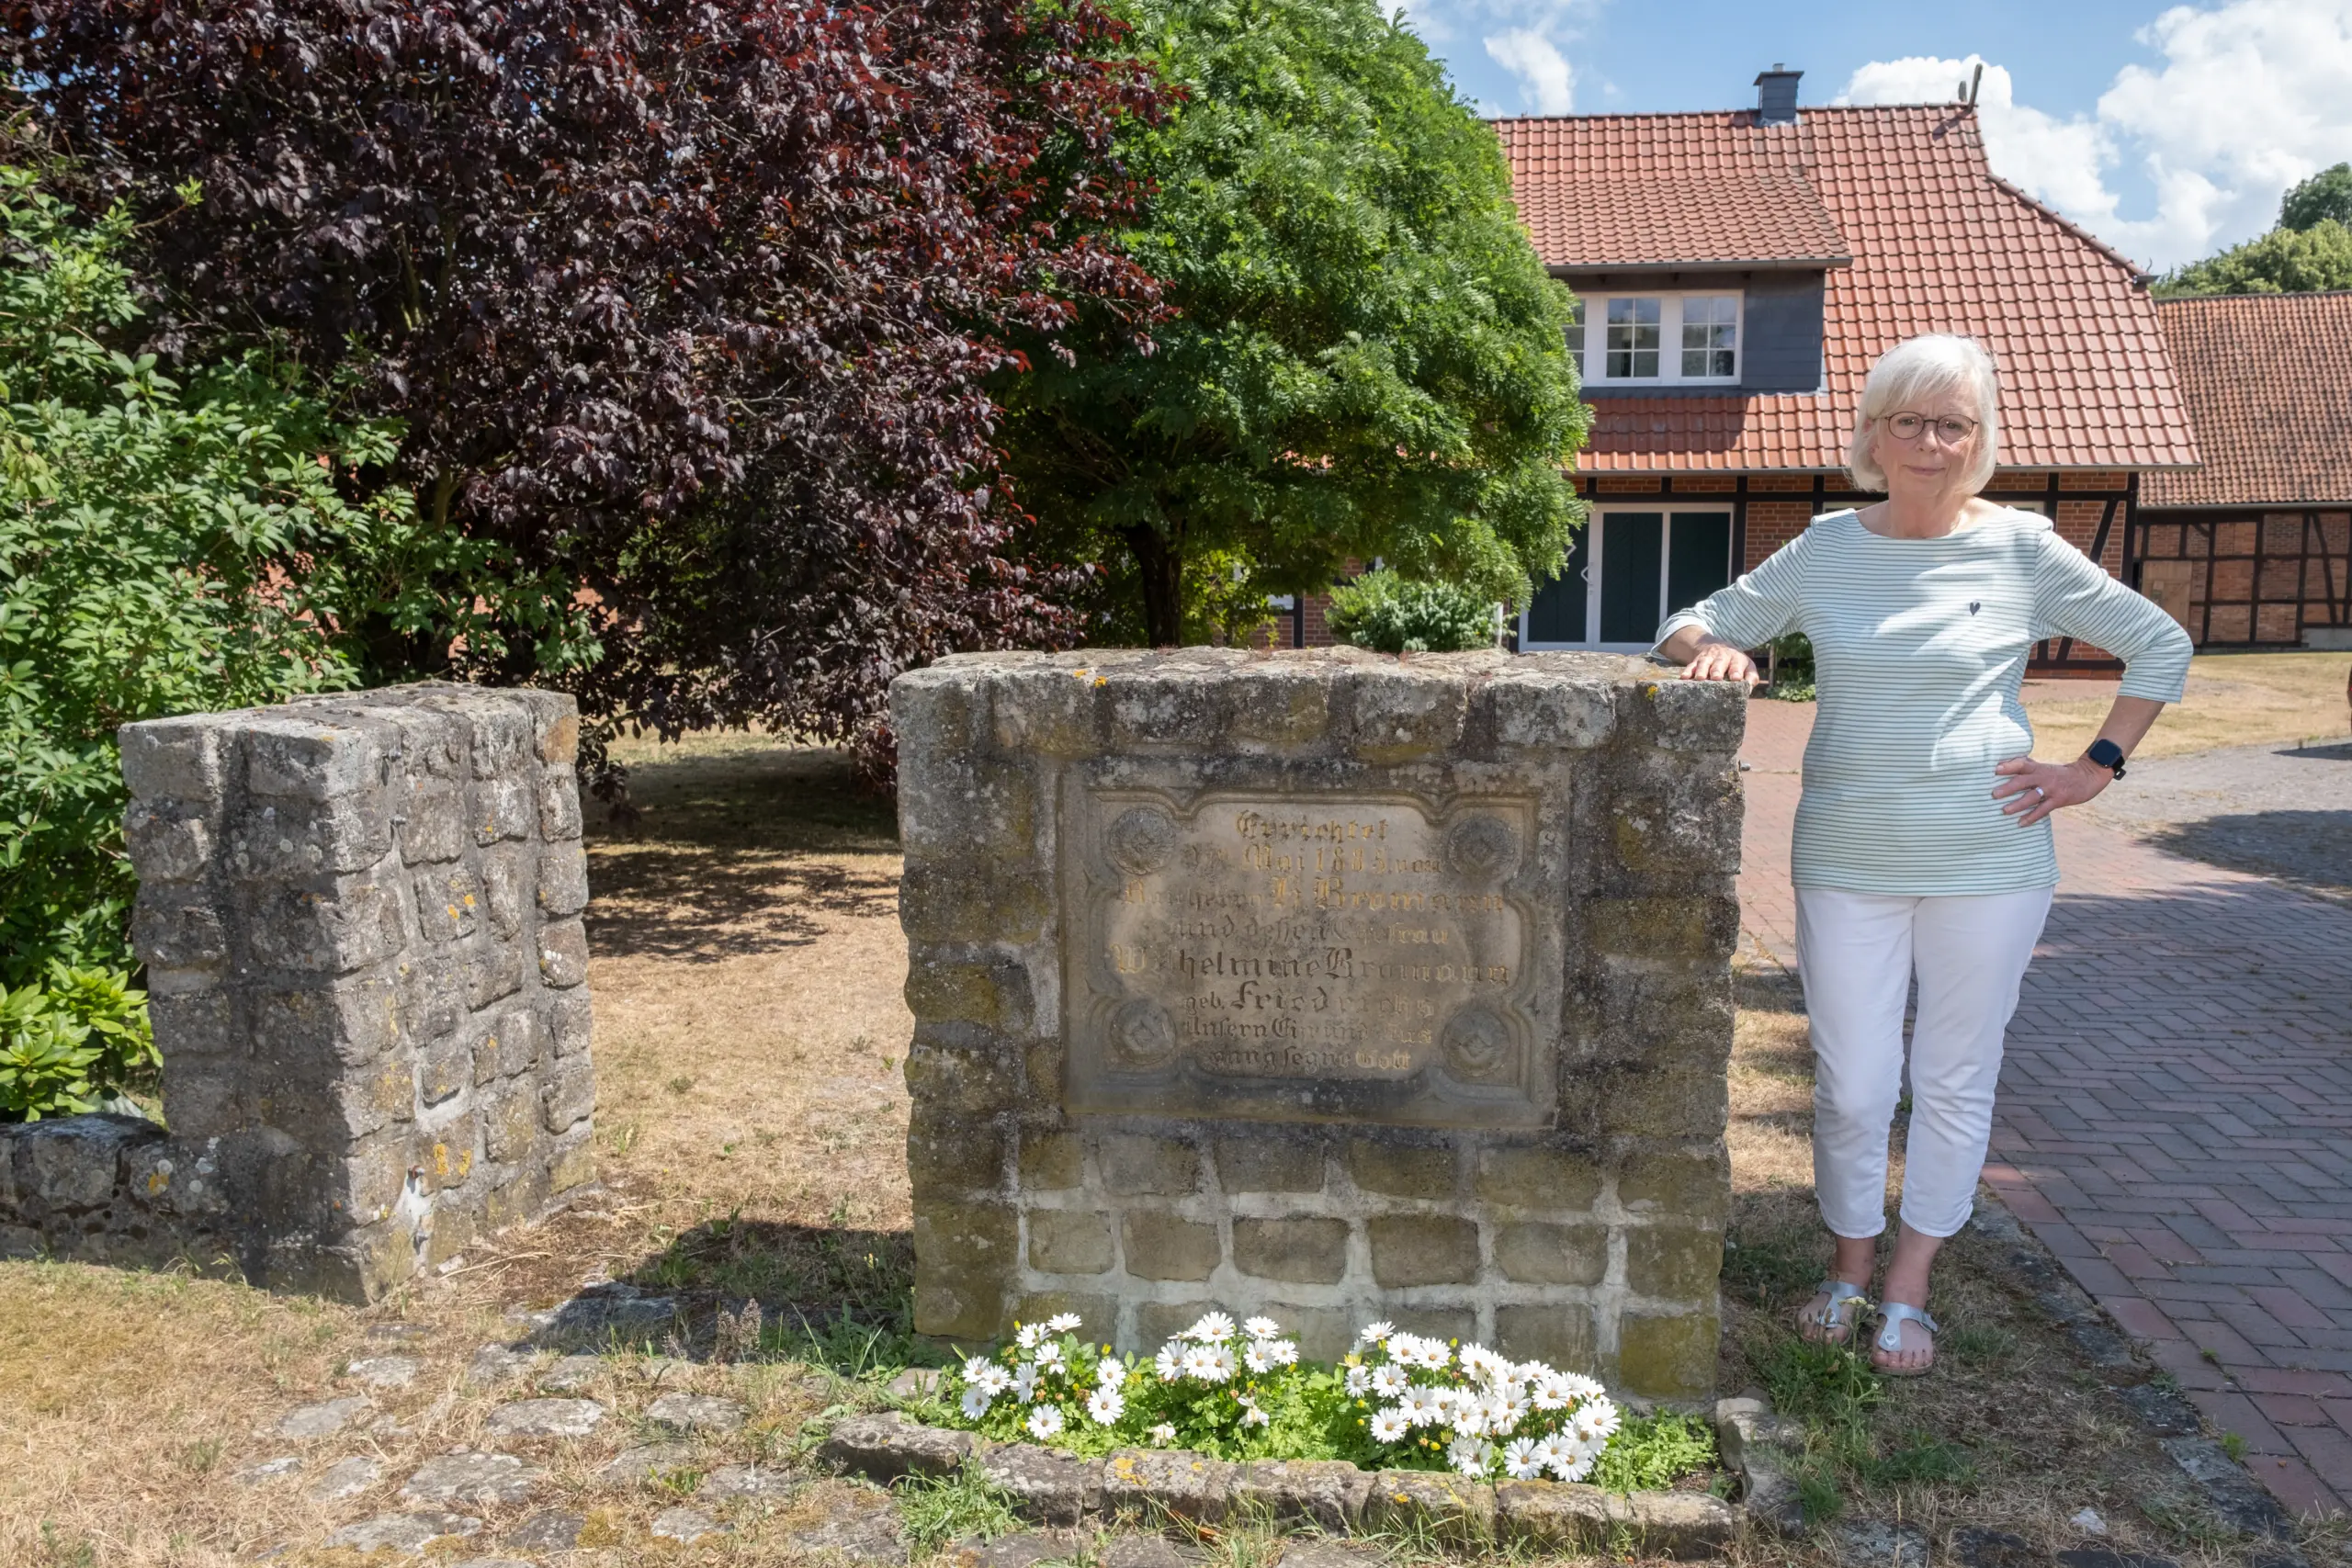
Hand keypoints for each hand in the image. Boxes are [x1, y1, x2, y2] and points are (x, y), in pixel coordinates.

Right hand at [1681, 641, 1759, 683]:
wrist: (1719, 647)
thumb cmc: (1736, 663)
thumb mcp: (1747, 667)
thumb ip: (1751, 677)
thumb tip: (1749, 689)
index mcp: (1736, 658)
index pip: (1737, 663)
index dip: (1736, 670)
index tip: (1736, 678)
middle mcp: (1722, 656)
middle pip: (1720, 662)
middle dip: (1717, 669)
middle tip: (1716, 678)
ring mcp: (1708, 658)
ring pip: (1705, 662)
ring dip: (1702, 670)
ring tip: (1700, 678)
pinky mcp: (1697, 660)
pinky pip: (1691, 665)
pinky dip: (1688, 671)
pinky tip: (1684, 677)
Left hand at [1991, 755, 2109, 824]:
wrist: (2087, 777)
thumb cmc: (2059, 773)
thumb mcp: (2044, 767)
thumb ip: (2027, 766)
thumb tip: (2005, 763)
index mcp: (2038, 768)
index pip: (2022, 764)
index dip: (2009, 766)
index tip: (1996, 769)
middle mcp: (2043, 777)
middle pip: (2024, 781)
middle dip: (2008, 787)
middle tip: (1994, 794)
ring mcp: (2051, 789)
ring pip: (2032, 797)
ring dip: (2018, 804)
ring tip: (2004, 811)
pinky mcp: (2058, 800)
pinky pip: (2043, 810)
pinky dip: (2031, 817)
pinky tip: (2020, 823)